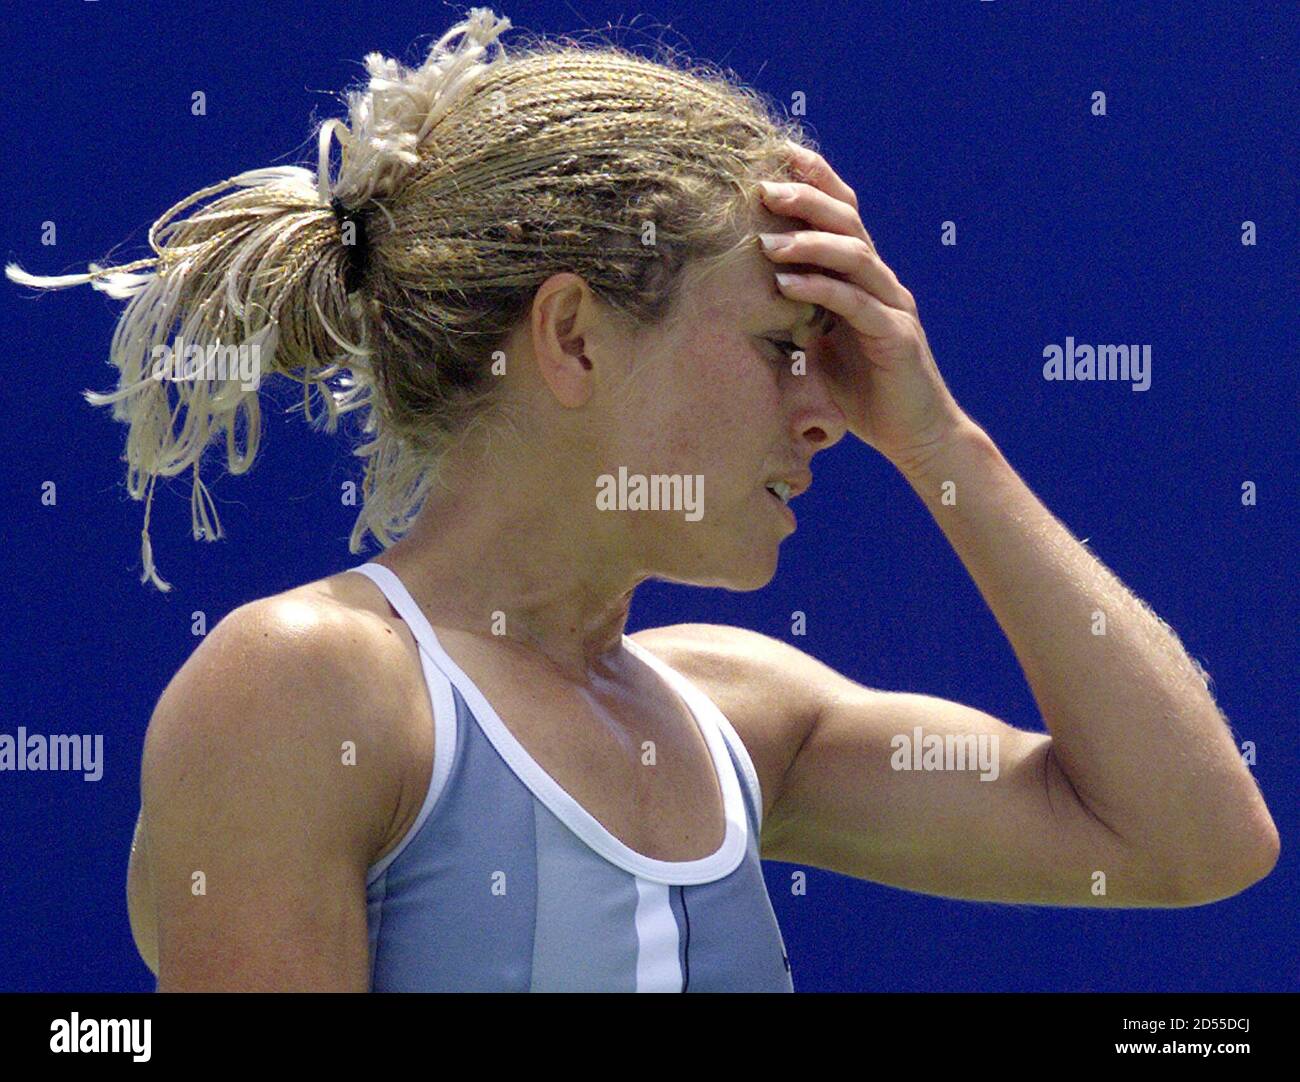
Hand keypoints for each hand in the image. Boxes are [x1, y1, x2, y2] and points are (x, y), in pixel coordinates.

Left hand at [758, 142, 968, 470]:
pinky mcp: (895, 337)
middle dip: (807, 199)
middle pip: (848, 222)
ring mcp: (893, 306)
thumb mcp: (821, 345)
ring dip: (808, 243)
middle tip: (765, 186)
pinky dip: (819, 289)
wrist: (915, 435)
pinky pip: (855, 304)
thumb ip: (798, 314)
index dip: (817, 181)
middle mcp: (883, 282)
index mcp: (866, 278)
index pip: (844, 215)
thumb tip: (747, 296)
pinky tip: (786, 284)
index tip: (778, 155)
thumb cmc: (864, 391)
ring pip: (854, 256)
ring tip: (767, 242)